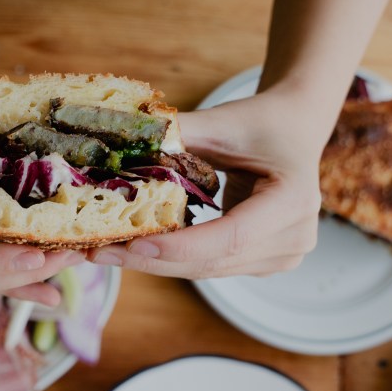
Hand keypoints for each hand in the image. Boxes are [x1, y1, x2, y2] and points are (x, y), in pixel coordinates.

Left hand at [88, 91, 331, 277]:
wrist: (292, 130)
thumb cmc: (261, 121)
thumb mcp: (223, 122)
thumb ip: (177, 135)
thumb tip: (122, 144)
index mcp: (293, 201)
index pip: (230, 236)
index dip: (180, 245)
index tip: (132, 242)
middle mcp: (293, 237)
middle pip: (212, 260)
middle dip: (151, 258)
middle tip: (97, 250)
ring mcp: (281, 256)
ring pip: (205, 269)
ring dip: (154, 262)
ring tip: (104, 250)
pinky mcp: (263, 262)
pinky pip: (209, 265)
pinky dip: (171, 257)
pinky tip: (133, 247)